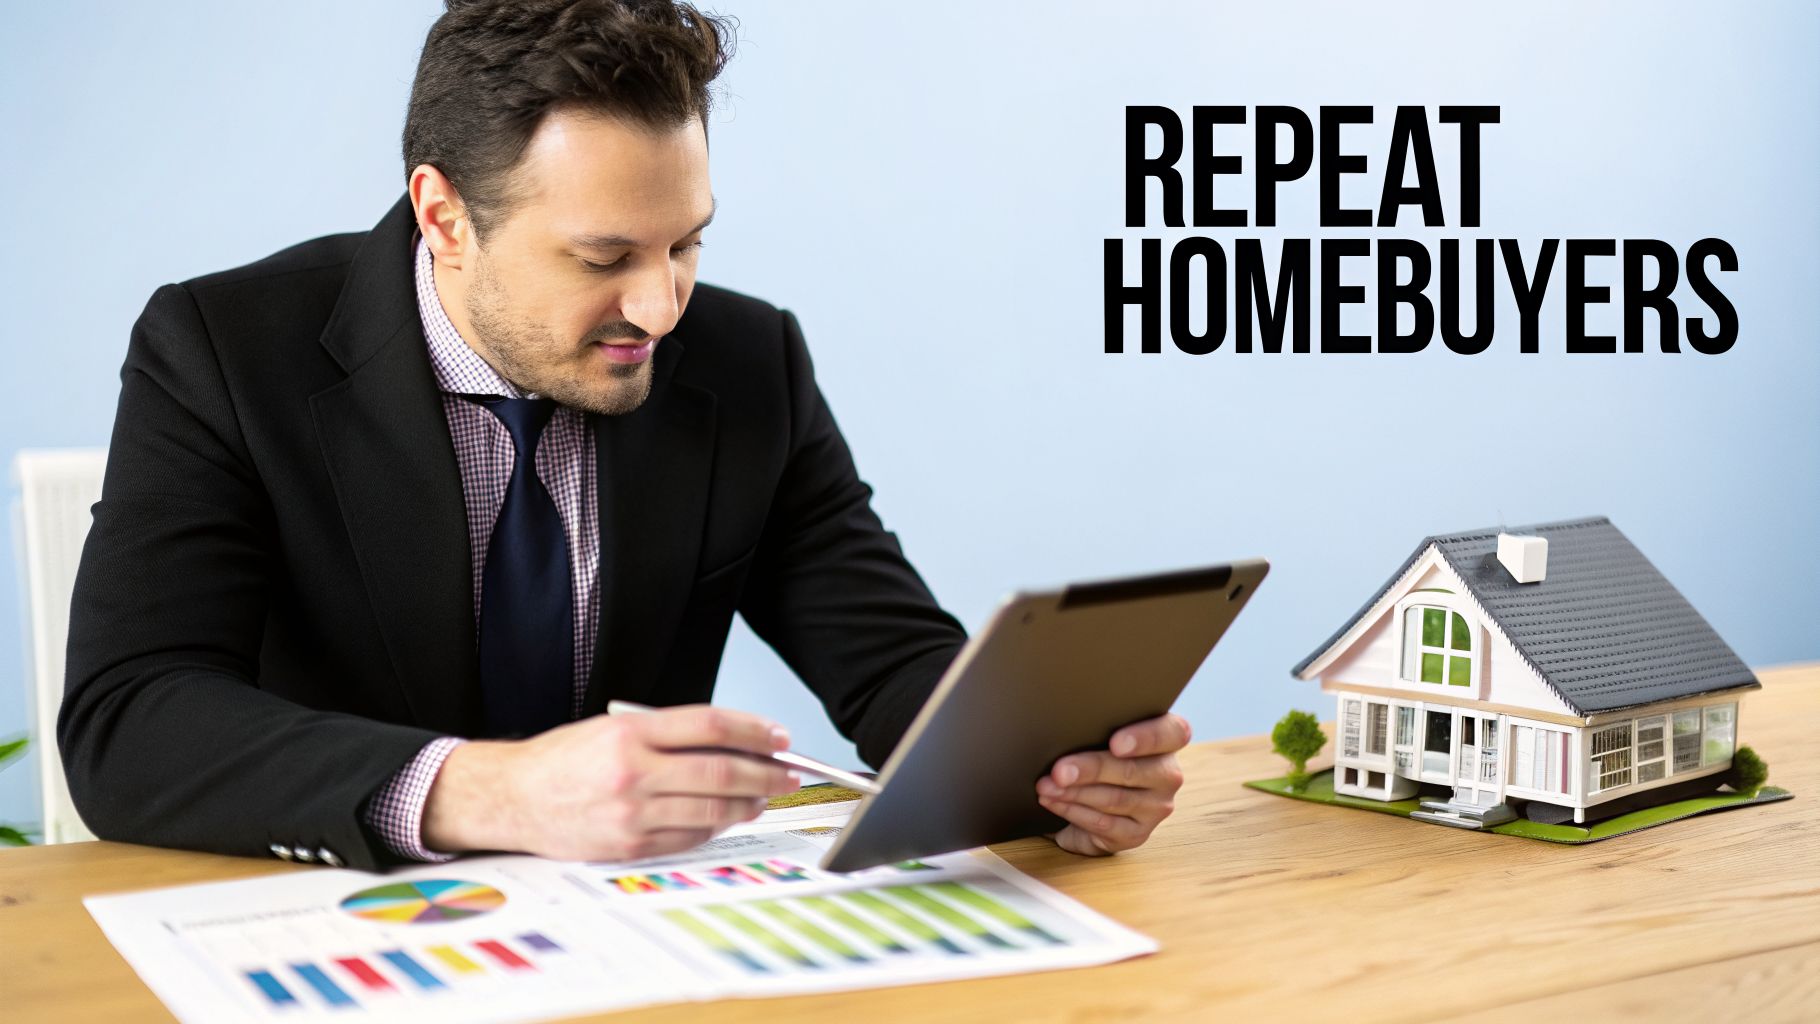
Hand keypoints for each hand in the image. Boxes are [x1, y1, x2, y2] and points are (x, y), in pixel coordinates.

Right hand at [422, 704, 801, 860]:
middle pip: (721, 770)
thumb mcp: (613, 728)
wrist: (513, 797)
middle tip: (789, 773)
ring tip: (765, 797)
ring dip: (749, 803)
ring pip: (711, 809)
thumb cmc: (563, 760)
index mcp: (631, 732)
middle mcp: (633, 771)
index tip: (779, 737)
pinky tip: (729, 818)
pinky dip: (716, 828)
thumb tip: (731, 742)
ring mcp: (632, 812)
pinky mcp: (629, 844)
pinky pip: (688, 838)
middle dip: (766, 773)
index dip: (754, 731)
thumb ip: (667, 733)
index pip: (711, 726)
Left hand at [1035, 713, 1188, 855]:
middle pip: (1131, 770)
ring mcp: (1156, 807)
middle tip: (1059, 771)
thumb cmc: (1098, 755)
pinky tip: (1053, 802)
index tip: (1116, 743)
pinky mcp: (1137, 834)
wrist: (1093, 801)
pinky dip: (1073, 811)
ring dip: (1074, 792)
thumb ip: (1098, 727)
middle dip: (1090, 770)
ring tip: (1046, 786)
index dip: (1145, 738)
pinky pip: (1104, 823)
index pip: (1172, 733)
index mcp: (1168, 739)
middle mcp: (1168, 774)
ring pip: (1114, 798)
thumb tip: (1062, 727)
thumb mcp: (1101, 735)